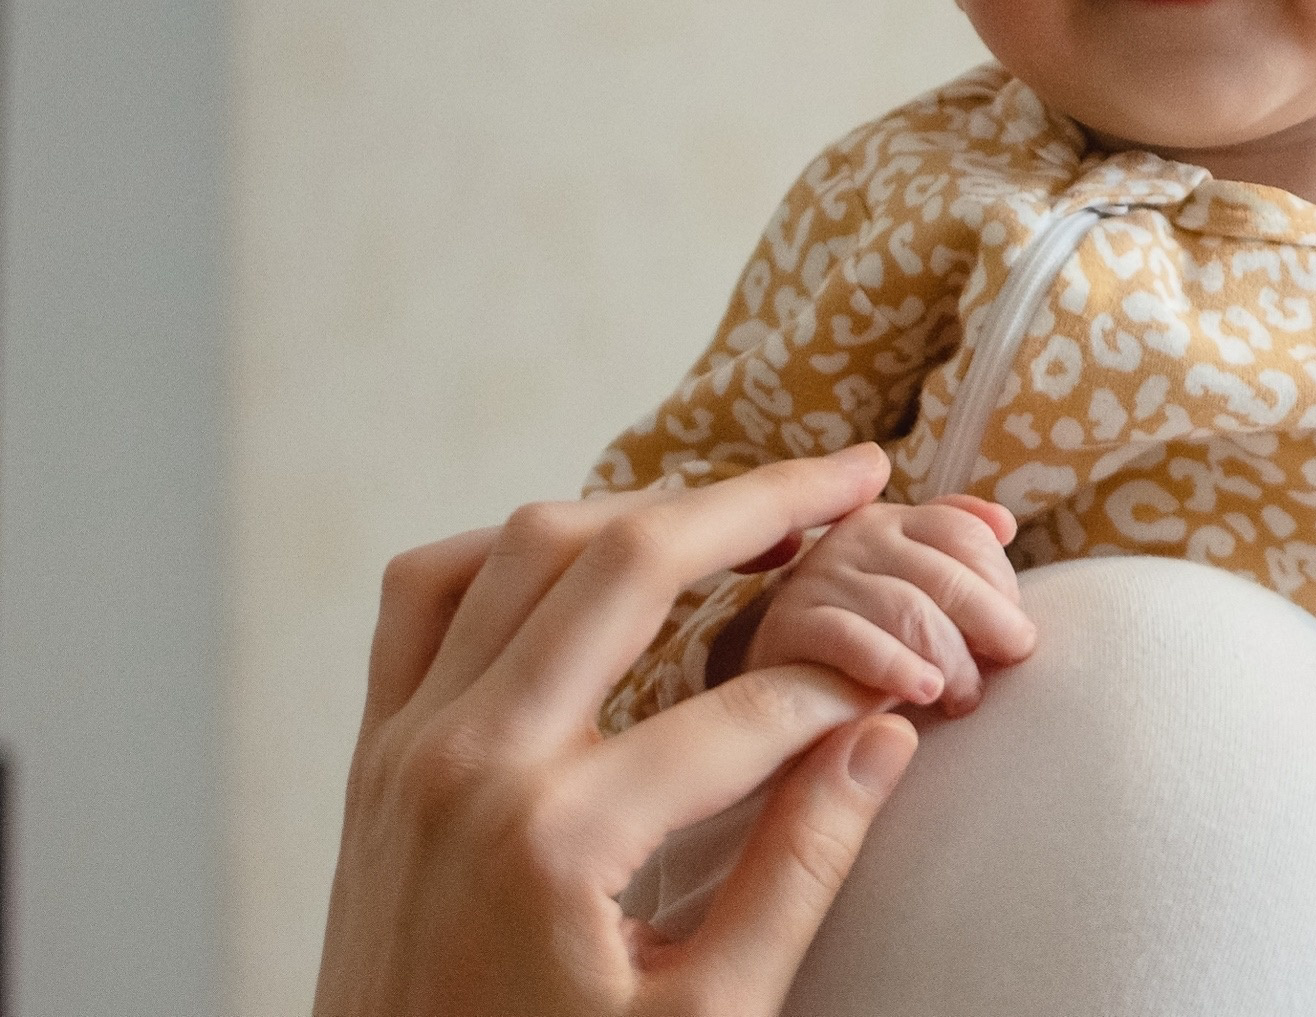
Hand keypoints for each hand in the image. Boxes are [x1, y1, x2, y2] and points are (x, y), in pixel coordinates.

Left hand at [313, 445, 920, 1016]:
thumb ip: (800, 869)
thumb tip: (886, 734)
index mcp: (560, 840)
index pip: (747, 706)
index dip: (847, 678)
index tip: (911, 671)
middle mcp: (470, 764)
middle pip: (630, 561)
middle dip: (762, 503)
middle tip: (858, 475)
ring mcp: (408, 746)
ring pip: (528, 545)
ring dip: (648, 506)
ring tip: (751, 511)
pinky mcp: (375, 752)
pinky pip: (425, 591)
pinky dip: (513, 548)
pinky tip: (595, 558)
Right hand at [741, 495, 1037, 714]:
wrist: (789, 687)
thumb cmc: (872, 642)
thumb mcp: (917, 590)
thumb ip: (958, 553)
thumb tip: (1004, 524)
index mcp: (890, 520)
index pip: (962, 532)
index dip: (999, 583)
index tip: (1015, 632)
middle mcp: (851, 536)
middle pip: (944, 573)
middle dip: (990, 621)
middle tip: (1008, 664)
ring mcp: (817, 578)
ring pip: (907, 609)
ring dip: (950, 657)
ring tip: (964, 696)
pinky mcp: (788, 626)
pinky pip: (853, 640)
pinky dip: (896, 666)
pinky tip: (923, 691)